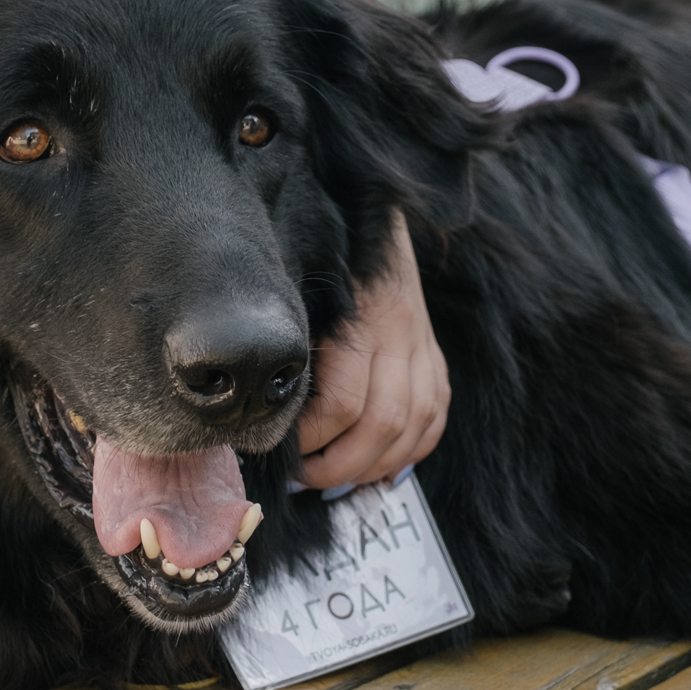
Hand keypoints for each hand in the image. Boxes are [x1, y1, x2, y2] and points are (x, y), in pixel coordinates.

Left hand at [296, 212, 449, 489]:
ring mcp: (424, 348)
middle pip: (381, 425)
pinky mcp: (437, 358)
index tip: (280, 447)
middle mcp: (400, 334)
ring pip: (413, 429)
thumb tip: (252, 397)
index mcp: (362, 318)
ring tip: (336, 477)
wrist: (373, 211)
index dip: (309, 438)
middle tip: (303, 475)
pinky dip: (411, 450)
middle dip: (339, 465)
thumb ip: (286, 338)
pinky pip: (435, 419)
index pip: (342, 404)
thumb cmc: (322, 256)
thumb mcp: (296, 288)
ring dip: (374, 466)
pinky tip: (381, 462)